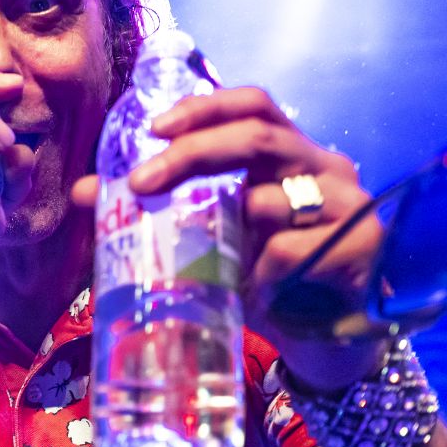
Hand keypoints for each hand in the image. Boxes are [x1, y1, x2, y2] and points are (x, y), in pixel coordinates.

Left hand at [73, 86, 386, 391]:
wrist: (328, 341)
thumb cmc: (266, 280)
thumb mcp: (213, 241)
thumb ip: (162, 212)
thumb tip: (84, 193)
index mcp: (289, 154)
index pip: (254, 104)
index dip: (205, 108)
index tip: (154, 129)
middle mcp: (324, 167)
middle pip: (259, 137)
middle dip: (191, 155)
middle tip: (139, 185)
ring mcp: (349, 204)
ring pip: (271, 200)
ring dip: (227, 235)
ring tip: (211, 267)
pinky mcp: (362, 247)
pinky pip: (287, 252)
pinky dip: (257, 276)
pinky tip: (254, 296)